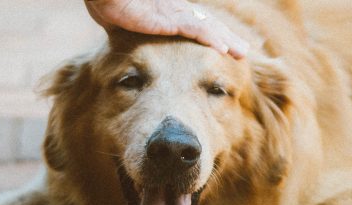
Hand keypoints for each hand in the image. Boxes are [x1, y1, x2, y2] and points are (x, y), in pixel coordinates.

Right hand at [84, 0, 248, 58]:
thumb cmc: (107, 1)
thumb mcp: (121, 21)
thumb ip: (128, 31)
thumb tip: (122, 42)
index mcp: (167, 11)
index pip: (196, 24)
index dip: (212, 34)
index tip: (225, 46)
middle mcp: (175, 10)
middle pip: (208, 24)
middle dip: (227, 37)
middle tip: (243, 50)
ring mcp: (174, 13)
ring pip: (208, 27)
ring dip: (226, 40)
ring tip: (242, 52)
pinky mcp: (169, 18)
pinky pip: (196, 29)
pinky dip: (210, 39)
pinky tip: (223, 50)